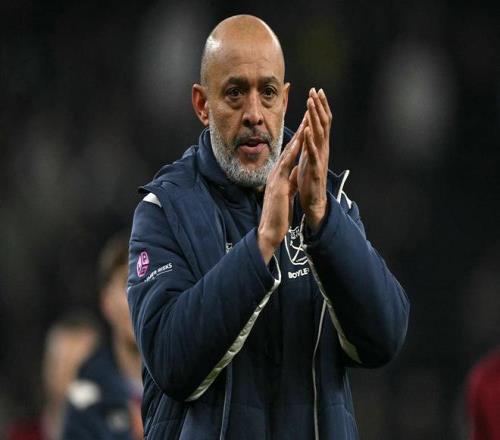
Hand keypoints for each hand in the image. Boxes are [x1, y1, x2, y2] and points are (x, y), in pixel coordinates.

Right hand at [257, 124, 304, 262]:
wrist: (270, 230)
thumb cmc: (278, 215)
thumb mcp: (286, 194)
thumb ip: (289, 183)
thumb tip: (294, 175)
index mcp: (279, 176)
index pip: (291, 154)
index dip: (300, 139)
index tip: (308, 126)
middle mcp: (276, 173)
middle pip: (290, 148)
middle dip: (299, 131)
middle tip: (307, 114)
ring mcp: (275, 177)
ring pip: (288, 153)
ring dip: (297, 136)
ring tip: (305, 121)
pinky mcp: (277, 184)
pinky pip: (286, 165)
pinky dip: (292, 153)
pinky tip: (298, 143)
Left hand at [296, 88, 331, 231]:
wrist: (313, 203)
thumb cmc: (309, 182)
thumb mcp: (308, 159)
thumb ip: (308, 146)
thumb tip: (306, 132)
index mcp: (319, 147)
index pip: (321, 123)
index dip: (319, 107)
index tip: (316, 91)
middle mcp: (322, 150)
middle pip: (322, 124)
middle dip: (319, 107)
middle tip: (315, 90)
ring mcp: (320, 159)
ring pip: (319, 135)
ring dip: (315, 118)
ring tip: (311, 103)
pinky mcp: (315, 170)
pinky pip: (313, 153)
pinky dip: (310, 141)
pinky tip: (306, 130)